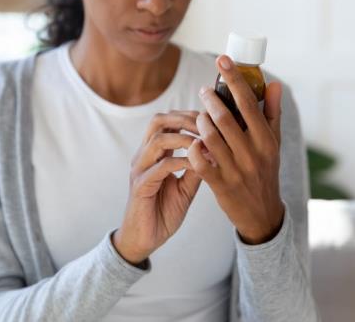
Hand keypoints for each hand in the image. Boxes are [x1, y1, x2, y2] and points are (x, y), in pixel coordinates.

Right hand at [113, 111, 202, 264]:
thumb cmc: (163, 212)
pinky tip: (197, 165)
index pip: (167, 120)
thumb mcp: (186, 187)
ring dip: (184, 138)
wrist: (145, 239)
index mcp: (153, 153)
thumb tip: (215, 151)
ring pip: (158, 139)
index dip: (188, 115)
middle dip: (185, 119)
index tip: (210, 118)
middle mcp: (144, 156)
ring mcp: (140, 170)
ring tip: (204, 144)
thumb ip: (196, 168)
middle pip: (158, 121)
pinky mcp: (140, 186)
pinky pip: (161, 166)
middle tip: (208, 126)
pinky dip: (181, 161)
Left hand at [187, 54, 284, 244]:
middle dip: (210, 99)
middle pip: (224, 118)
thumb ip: (272, 112)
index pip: (248, 102)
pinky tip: (193, 141)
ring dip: (200, 122)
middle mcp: (253, 153)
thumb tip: (274, 83)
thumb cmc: (265, 170)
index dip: (234, 79)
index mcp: (266, 139)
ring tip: (199, 115)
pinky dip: (194, 148)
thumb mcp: (274, 143)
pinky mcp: (220, 185)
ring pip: (210, 138)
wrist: (262, 212)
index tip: (222, 60)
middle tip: (204, 91)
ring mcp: (236, 170)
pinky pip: (200, 162)